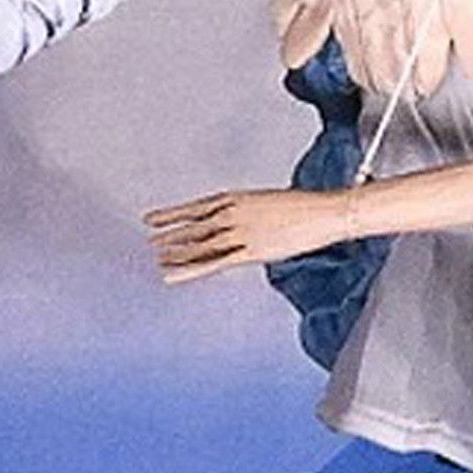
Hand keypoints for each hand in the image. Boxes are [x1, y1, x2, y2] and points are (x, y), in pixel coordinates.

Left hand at [145, 185, 352, 281]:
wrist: (322, 212)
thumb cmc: (302, 207)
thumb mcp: (266, 203)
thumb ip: (246, 213)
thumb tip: (237, 223)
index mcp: (234, 198)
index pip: (194, 208)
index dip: (172, 215)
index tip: (152, 219)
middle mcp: (230, 214)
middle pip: (192, 227)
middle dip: (169, 235)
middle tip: (150, 242)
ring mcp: (238, 232)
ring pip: (198, 245)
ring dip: (175, 252)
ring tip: (157, 259)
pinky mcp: (248, 251)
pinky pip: (212, 263)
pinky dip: (188, 269)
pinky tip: (171, 274)